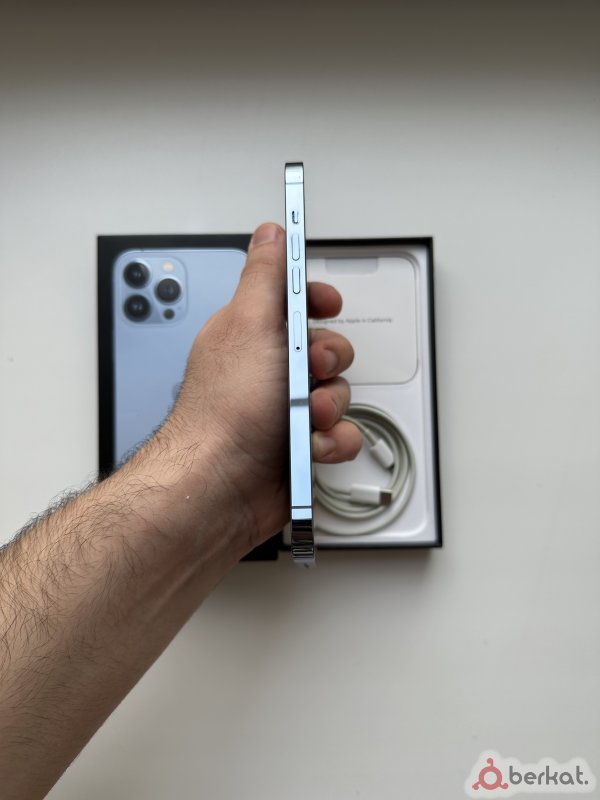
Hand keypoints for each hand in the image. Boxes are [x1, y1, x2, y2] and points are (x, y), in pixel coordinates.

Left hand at [160, 222, 361, 551]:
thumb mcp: (249, 324)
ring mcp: (284, 410)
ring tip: (307, 417)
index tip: (327, 303)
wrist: (220, 486)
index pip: (293, 303)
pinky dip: (333, 440)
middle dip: (329, 359)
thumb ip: (266, 276)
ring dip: (331, 404)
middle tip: (312, 369)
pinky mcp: (300, 446)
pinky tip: (314, 446)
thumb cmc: (226, 410)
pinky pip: (339, 434)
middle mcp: (269, 371)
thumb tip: (271, 234)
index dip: (316, 300)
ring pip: (338, 392)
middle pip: (326, 347)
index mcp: (252, 335)